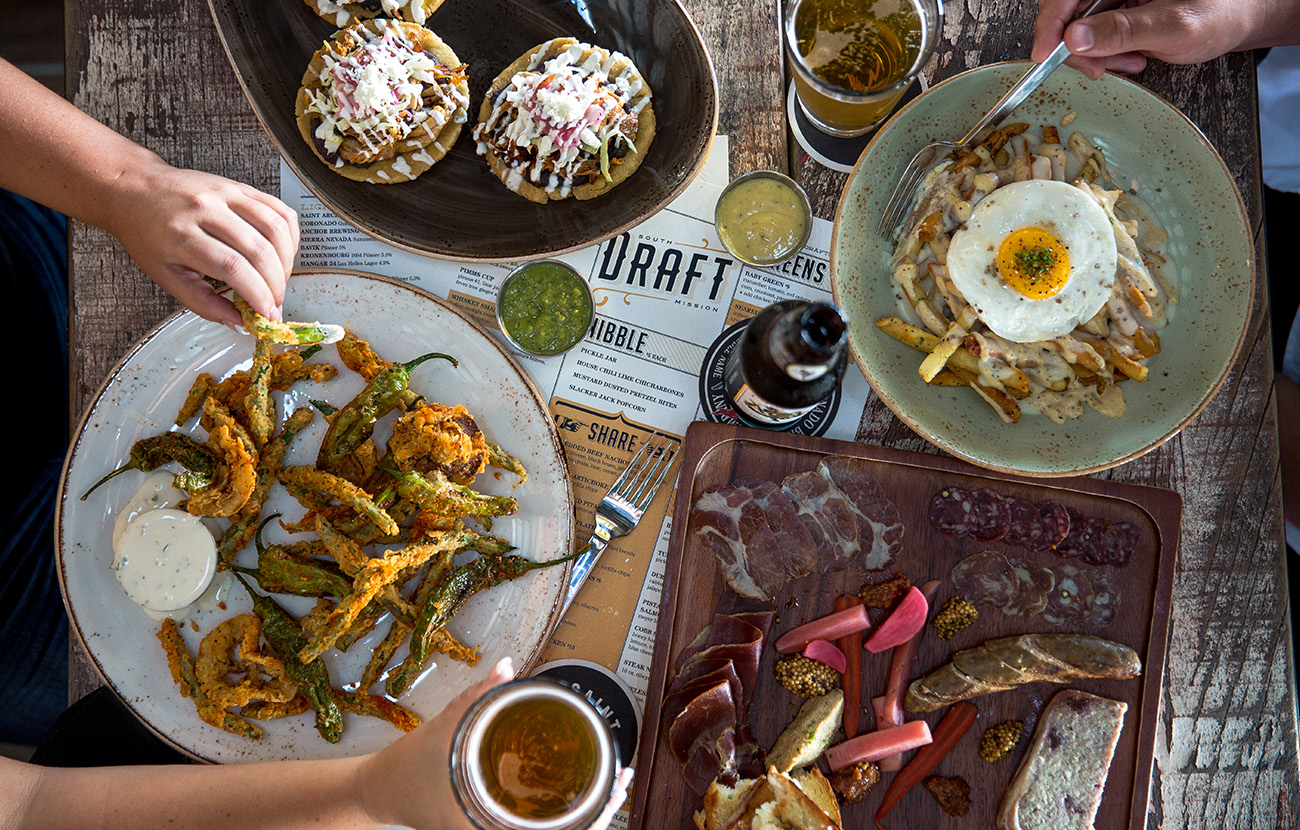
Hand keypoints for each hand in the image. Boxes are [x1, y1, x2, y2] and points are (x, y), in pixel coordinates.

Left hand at [106, 161, 298, 328]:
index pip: (233, 267)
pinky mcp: (240, 187)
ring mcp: (225, 193)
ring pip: (275, 229)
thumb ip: (203, 303)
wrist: (136, 190)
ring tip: (278, 281)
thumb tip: (239, 322)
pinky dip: (290, 237)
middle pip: (259, 251)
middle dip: (275, 285)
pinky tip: (282, 253)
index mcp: (182, 235)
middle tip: (274, 304)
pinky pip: (279, 211)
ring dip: (287, 263)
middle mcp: (205, 209)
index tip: (267, 314)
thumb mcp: (166, 276)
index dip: (258, 294)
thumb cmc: (147, 233)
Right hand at [359, 657, 633, 829]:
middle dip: (600, 808)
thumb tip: (506, 667)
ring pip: (554, 829)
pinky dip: (562, 811)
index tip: (617, 788)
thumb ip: (477, 698)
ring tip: (611, 783)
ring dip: (585, 809)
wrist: (377, 794)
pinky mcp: (492, 824)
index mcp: (491, 826)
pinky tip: (579, 791)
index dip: (596, 814)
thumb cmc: (407, 773)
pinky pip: (538, 823)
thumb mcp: (443, 729)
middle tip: (623, 778)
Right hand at [1031, 0, 1274, 78]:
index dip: (1051, 24)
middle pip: (1067, 12)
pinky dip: (1106, 55)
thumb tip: (1075, 38)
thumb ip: (1123, 31)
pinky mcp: (1115, 10)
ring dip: (1096, 55)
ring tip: (1130, 63)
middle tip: (1097, 69)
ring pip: (1077, 28)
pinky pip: (1093, 36)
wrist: (1238, 20)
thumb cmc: (1219, 14)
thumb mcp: (1172, 26)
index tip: (1045, 54)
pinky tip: (1132, 58)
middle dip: (1077, 46)